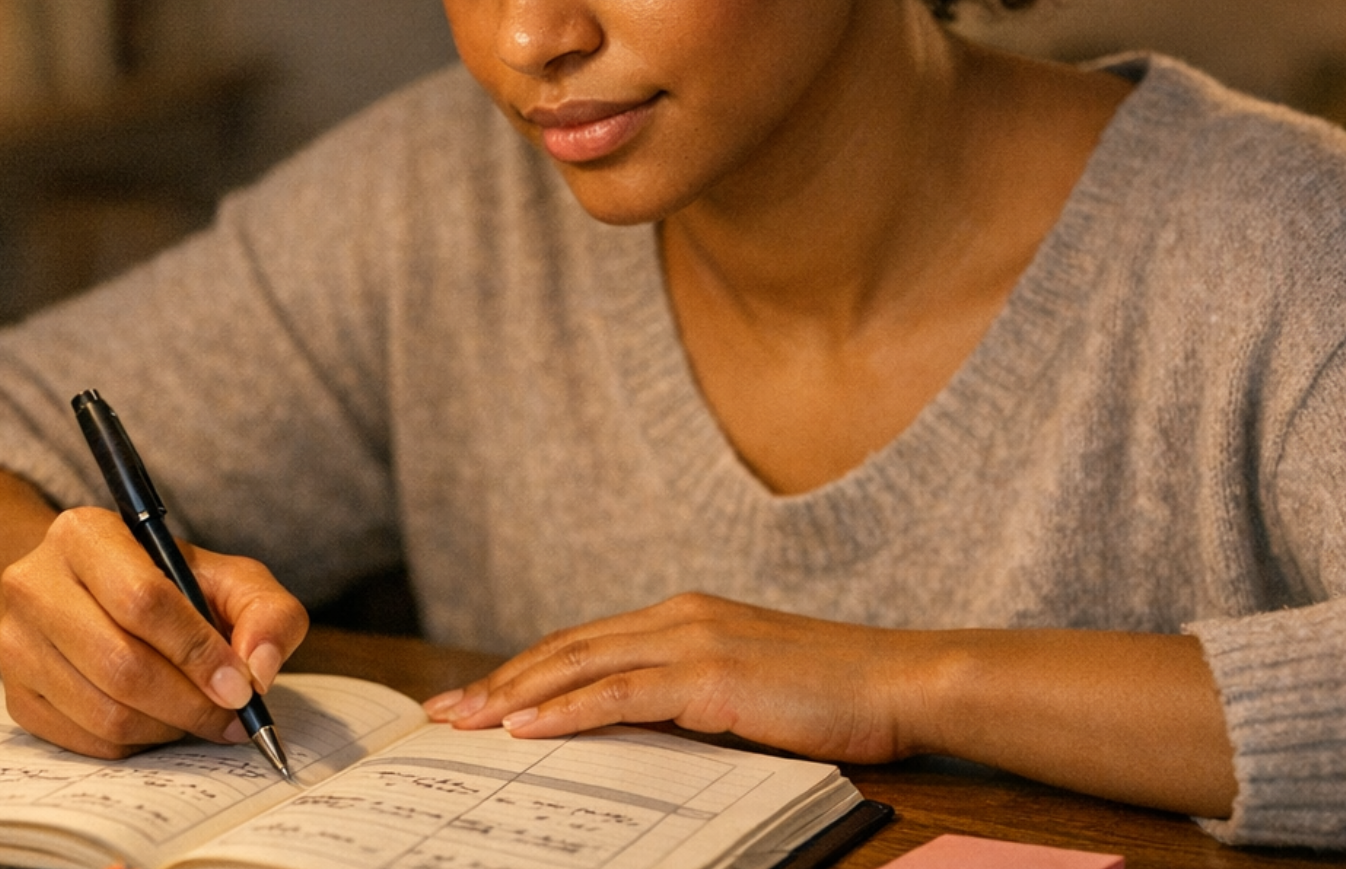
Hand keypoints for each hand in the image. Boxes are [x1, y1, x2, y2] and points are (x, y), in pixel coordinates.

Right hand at [0, 506, 308, 759]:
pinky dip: (138, 743)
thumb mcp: (228, 578)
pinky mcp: (15, 695)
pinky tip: (161, 721)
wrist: (90, 597)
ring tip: (200, 716)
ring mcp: (14, 642)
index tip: (240, 686)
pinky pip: (86, 740)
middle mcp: (33, 583)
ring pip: (104, 712)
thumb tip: (259, 670)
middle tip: (232, 716)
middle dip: (190, 702)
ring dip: (168, 727)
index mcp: (84, 534)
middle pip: (121, 665)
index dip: (198, 651)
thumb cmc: (169, 585)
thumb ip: (266, 611)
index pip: (143, 600)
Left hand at [423, 593, 935, 761]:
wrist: (902, 680)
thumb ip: (691, 694)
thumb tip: (637, 727)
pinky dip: (565, 711)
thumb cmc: (838, 693)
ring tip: (463, 723)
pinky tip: (525, 730)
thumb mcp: (749, 688)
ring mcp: (693, 641)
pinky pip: (619, 696)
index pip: (584, 643)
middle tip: (443, 713)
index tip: (477, 697)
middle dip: (498, 682)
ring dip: (513, 697)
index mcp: (686, 615)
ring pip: (579, 667)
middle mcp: (680, 616)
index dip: (525, 669)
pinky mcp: (710, 677)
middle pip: (566, 649)